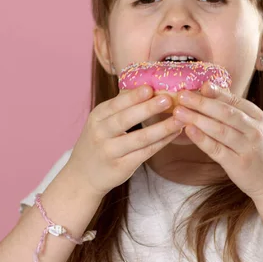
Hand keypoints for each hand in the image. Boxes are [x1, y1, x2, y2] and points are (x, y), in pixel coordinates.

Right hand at [65, 86, 184, 197]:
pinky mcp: (121, 167)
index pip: (116, 104)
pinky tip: (174, 133)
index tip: (150, 87)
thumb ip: (120, 107)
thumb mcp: (100, 121)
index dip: (133, 96)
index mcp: (97, 116)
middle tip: (168, 99)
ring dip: (162, 128)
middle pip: (126, 119)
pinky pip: (145, 153)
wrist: (82, 175)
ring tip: (180, 119)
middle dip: (148, 109)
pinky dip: (162, 142)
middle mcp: (101, 133)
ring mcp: (110, 151)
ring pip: (139, 138)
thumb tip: (146, 86)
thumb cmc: (98, 142)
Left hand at [172, 82, 262, 199]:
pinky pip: (217, 149)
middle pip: (225, 113)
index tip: (194, 85)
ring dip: (197, 119)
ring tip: (178, 111)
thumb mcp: (251, 126)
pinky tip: (188, 131)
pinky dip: (202, 139)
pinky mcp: (238, 164)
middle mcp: (254, 130)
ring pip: (220, 130)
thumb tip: (206, 88)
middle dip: (201, 103)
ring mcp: (247, 148)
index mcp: (257, 116)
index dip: (213, 92)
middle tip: (181, 95)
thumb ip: (231, 110)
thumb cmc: (255, 149)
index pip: (233, 100)